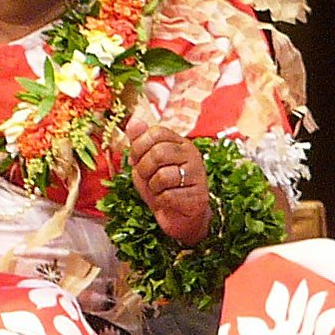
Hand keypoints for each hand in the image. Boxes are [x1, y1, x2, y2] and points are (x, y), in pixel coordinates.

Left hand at [126, 121, 210, 246]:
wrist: (175, 215)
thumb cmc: (159, 185)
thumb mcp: (143, 161)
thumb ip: (138, 141)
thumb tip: (135, 119)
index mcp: (179, 143)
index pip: (156, 132)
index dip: (139, 146)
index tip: (137, 159)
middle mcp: (192, 155)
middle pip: (158, 153)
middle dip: (144, 169)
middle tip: (148, 177)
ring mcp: (199, 175)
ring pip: (163, 176)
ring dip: (153, 187)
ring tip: (160, 189)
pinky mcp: (199, 196)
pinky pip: (169, 195)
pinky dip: (162, 200)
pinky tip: (169, 201)